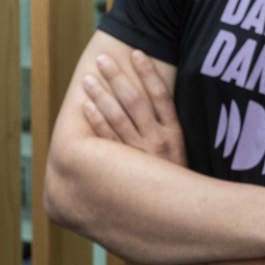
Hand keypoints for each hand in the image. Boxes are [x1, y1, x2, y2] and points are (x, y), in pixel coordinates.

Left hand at [80, 49, 183, 165]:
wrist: (176, 211)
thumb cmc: (174, 176)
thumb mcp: (179, 149)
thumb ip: (165, 124)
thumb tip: (149, 93)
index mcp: (174, 133)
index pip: (161, 95)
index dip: (148, 73)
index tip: (136, 53)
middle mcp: (158, 141)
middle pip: (135, 101)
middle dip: (118, 78)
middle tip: (102, 59)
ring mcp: (141, 155)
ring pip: (118, 118)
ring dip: (101, 96)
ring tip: (89, 79)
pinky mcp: (125, 168)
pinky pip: (107, 140)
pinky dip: (96, 121)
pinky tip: (86, 106)